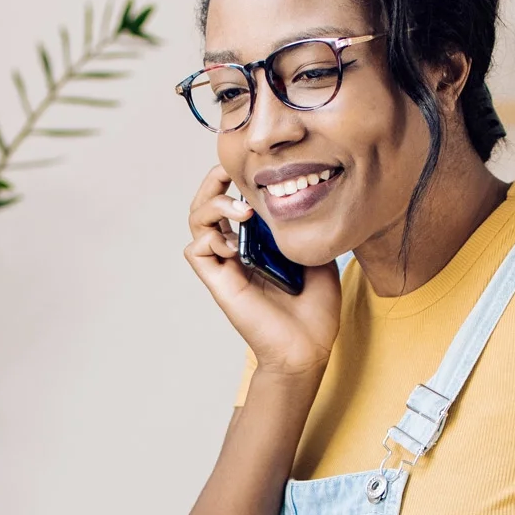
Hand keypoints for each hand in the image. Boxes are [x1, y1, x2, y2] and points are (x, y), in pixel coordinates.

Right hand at [184, 166, 341, 376]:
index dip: (236, 178)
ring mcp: (226, 265)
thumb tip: (301, 195)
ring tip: (242, 211)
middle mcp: (237, 249)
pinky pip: (195, 250)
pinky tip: (235, 242)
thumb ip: (304, 226)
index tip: (255, 167)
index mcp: (258, 241)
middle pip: (206, 203)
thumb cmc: (315, 309)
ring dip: (212, 205)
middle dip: (214, 180)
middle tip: (231, 172)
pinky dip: (208, 237)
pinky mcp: (219, 282)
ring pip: (195, 220)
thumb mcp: (319, 254)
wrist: (309, 346)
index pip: (235, 199)